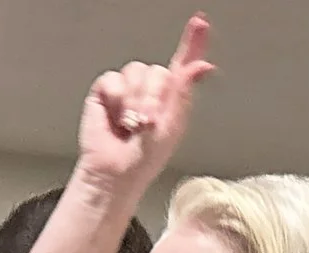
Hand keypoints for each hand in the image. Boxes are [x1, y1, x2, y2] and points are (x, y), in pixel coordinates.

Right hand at [76, 15, 214, 191]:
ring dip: (134, 100)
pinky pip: (113, 79)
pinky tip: (116, 118)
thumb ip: (184, 92)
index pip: (184, 63)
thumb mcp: (172, 127)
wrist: (113, 174)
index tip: (200, 22)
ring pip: (136, 72)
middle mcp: (151, 89)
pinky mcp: (106, 91)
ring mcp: (128, 89)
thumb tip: (202, 66)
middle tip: (147, 123)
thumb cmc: (142, 160)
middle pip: (157, 71)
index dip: (193, 42)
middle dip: (153, 98)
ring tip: (130, 125)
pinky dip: (116, 100)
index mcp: (172, 97)